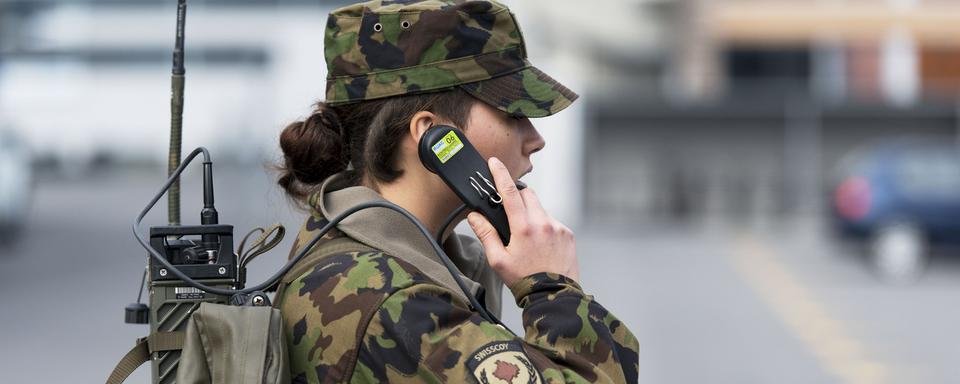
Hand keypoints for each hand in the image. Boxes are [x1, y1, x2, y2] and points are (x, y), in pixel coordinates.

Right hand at [466, 157, 579, 287]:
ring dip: (531, 215)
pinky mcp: (568, 234)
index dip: (500, 174)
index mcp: (523, 228)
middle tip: (510, 213)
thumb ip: (486, 234)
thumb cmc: (524, 280)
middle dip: (517, 198)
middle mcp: (543, 223)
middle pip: (528, 195)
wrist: (553, 296)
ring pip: (541, 209)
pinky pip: (553, 221)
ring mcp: (558, 228)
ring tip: (527, 239)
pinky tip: (540, 245)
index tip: (494, 163)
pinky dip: (544, 227)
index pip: (510, 192)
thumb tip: (474, 216)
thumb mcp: (498, 260)